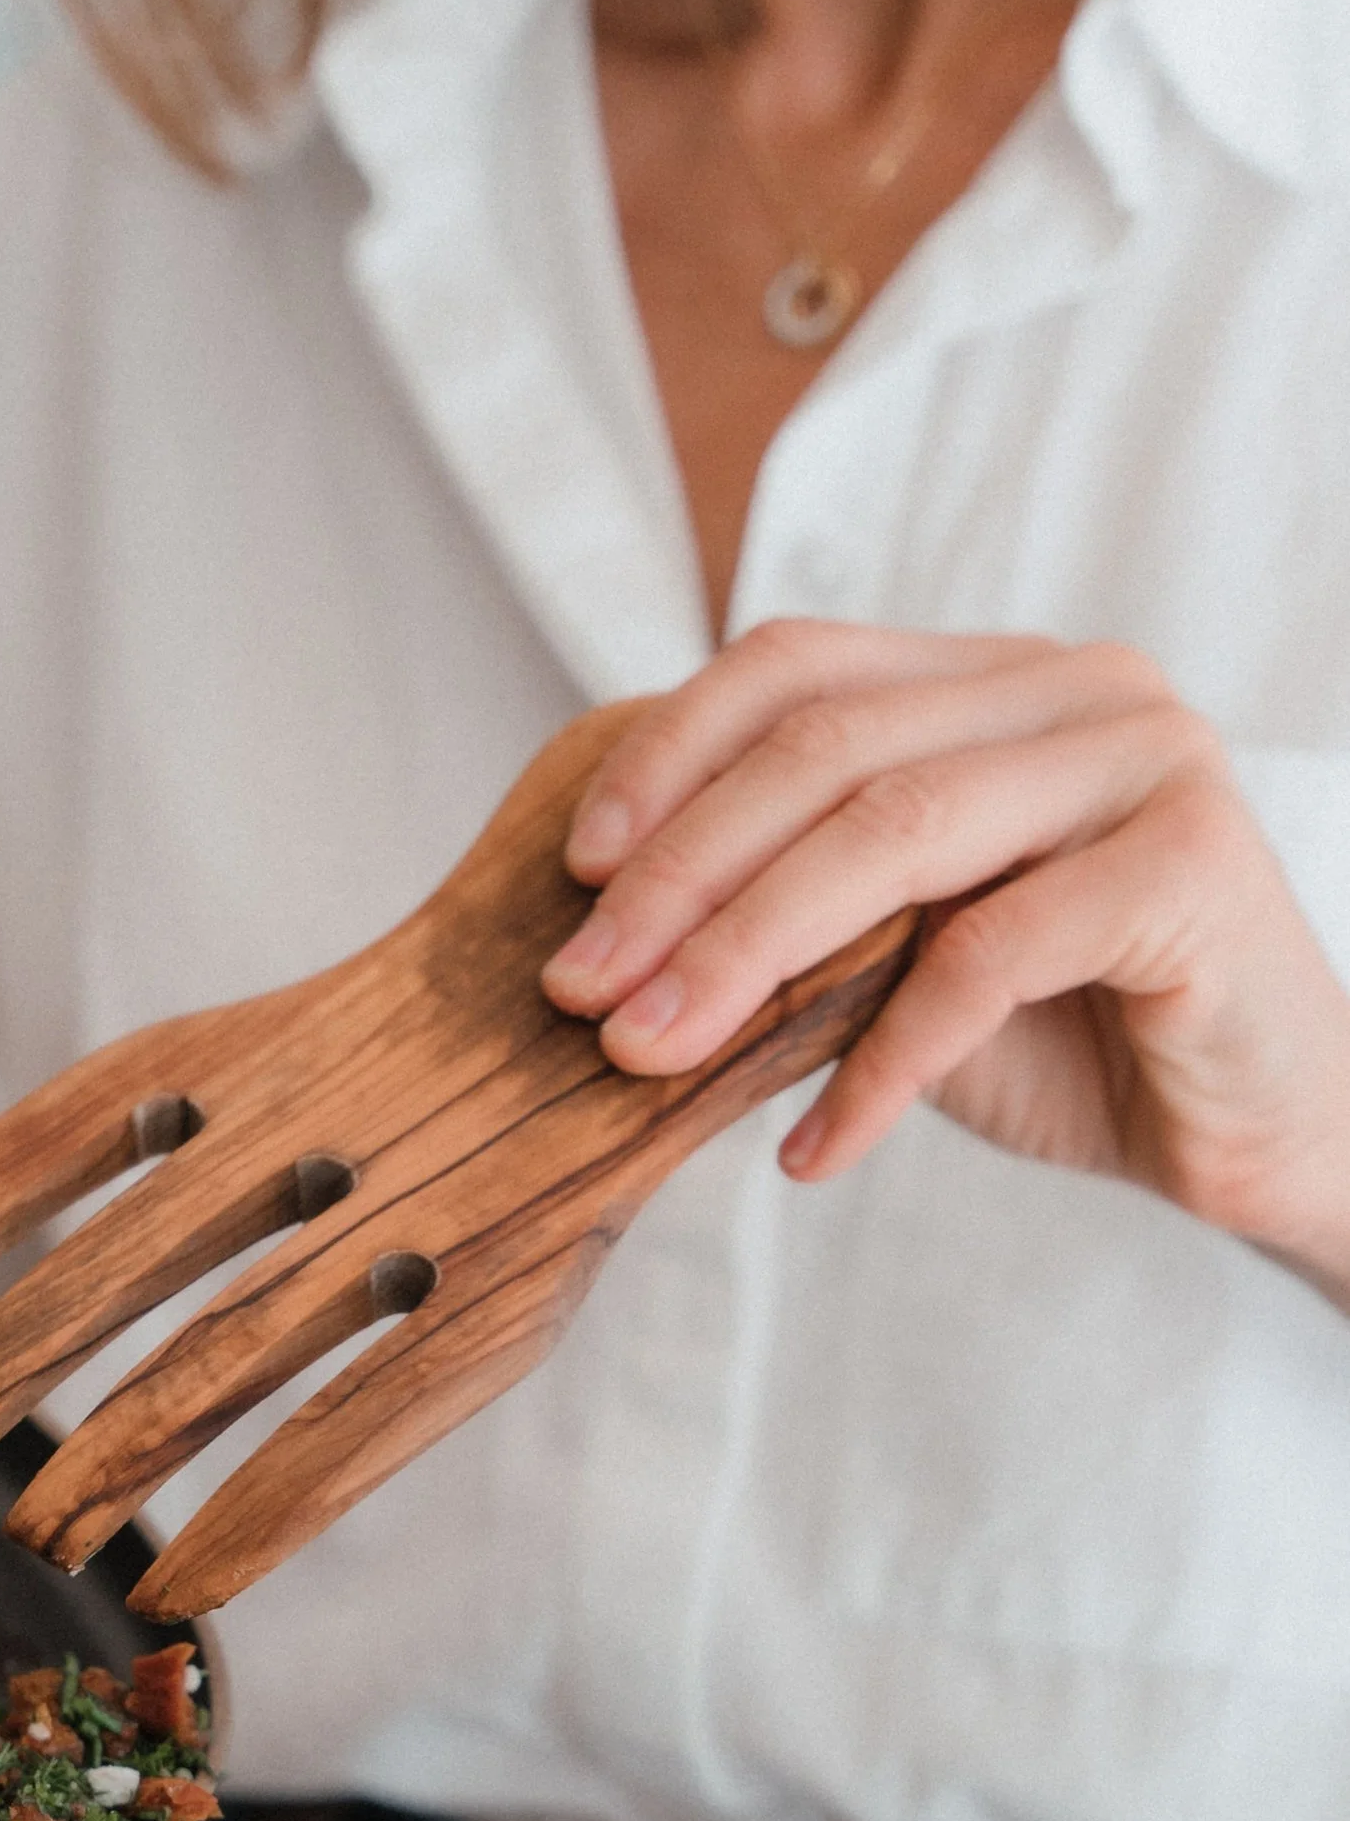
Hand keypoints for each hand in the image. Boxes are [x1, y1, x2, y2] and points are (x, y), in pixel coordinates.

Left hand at [540, 624, 1349, 1297]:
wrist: (1249, 1131)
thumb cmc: (1070, 1040)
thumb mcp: (906, 957)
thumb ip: (803, 907)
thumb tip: (613, 931)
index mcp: (995, 679)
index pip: (797, 666)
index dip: (668, 756)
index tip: (572, 874)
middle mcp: (1076, 688)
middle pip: (826, 754)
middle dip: (678, 882)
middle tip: (577, 995)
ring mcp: (1143, 761)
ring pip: (892, 839)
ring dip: (743, 960)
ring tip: (648, 1059)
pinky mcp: (1189, 865)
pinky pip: (985, 959)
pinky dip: (880, 1069)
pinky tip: (813, 1153)